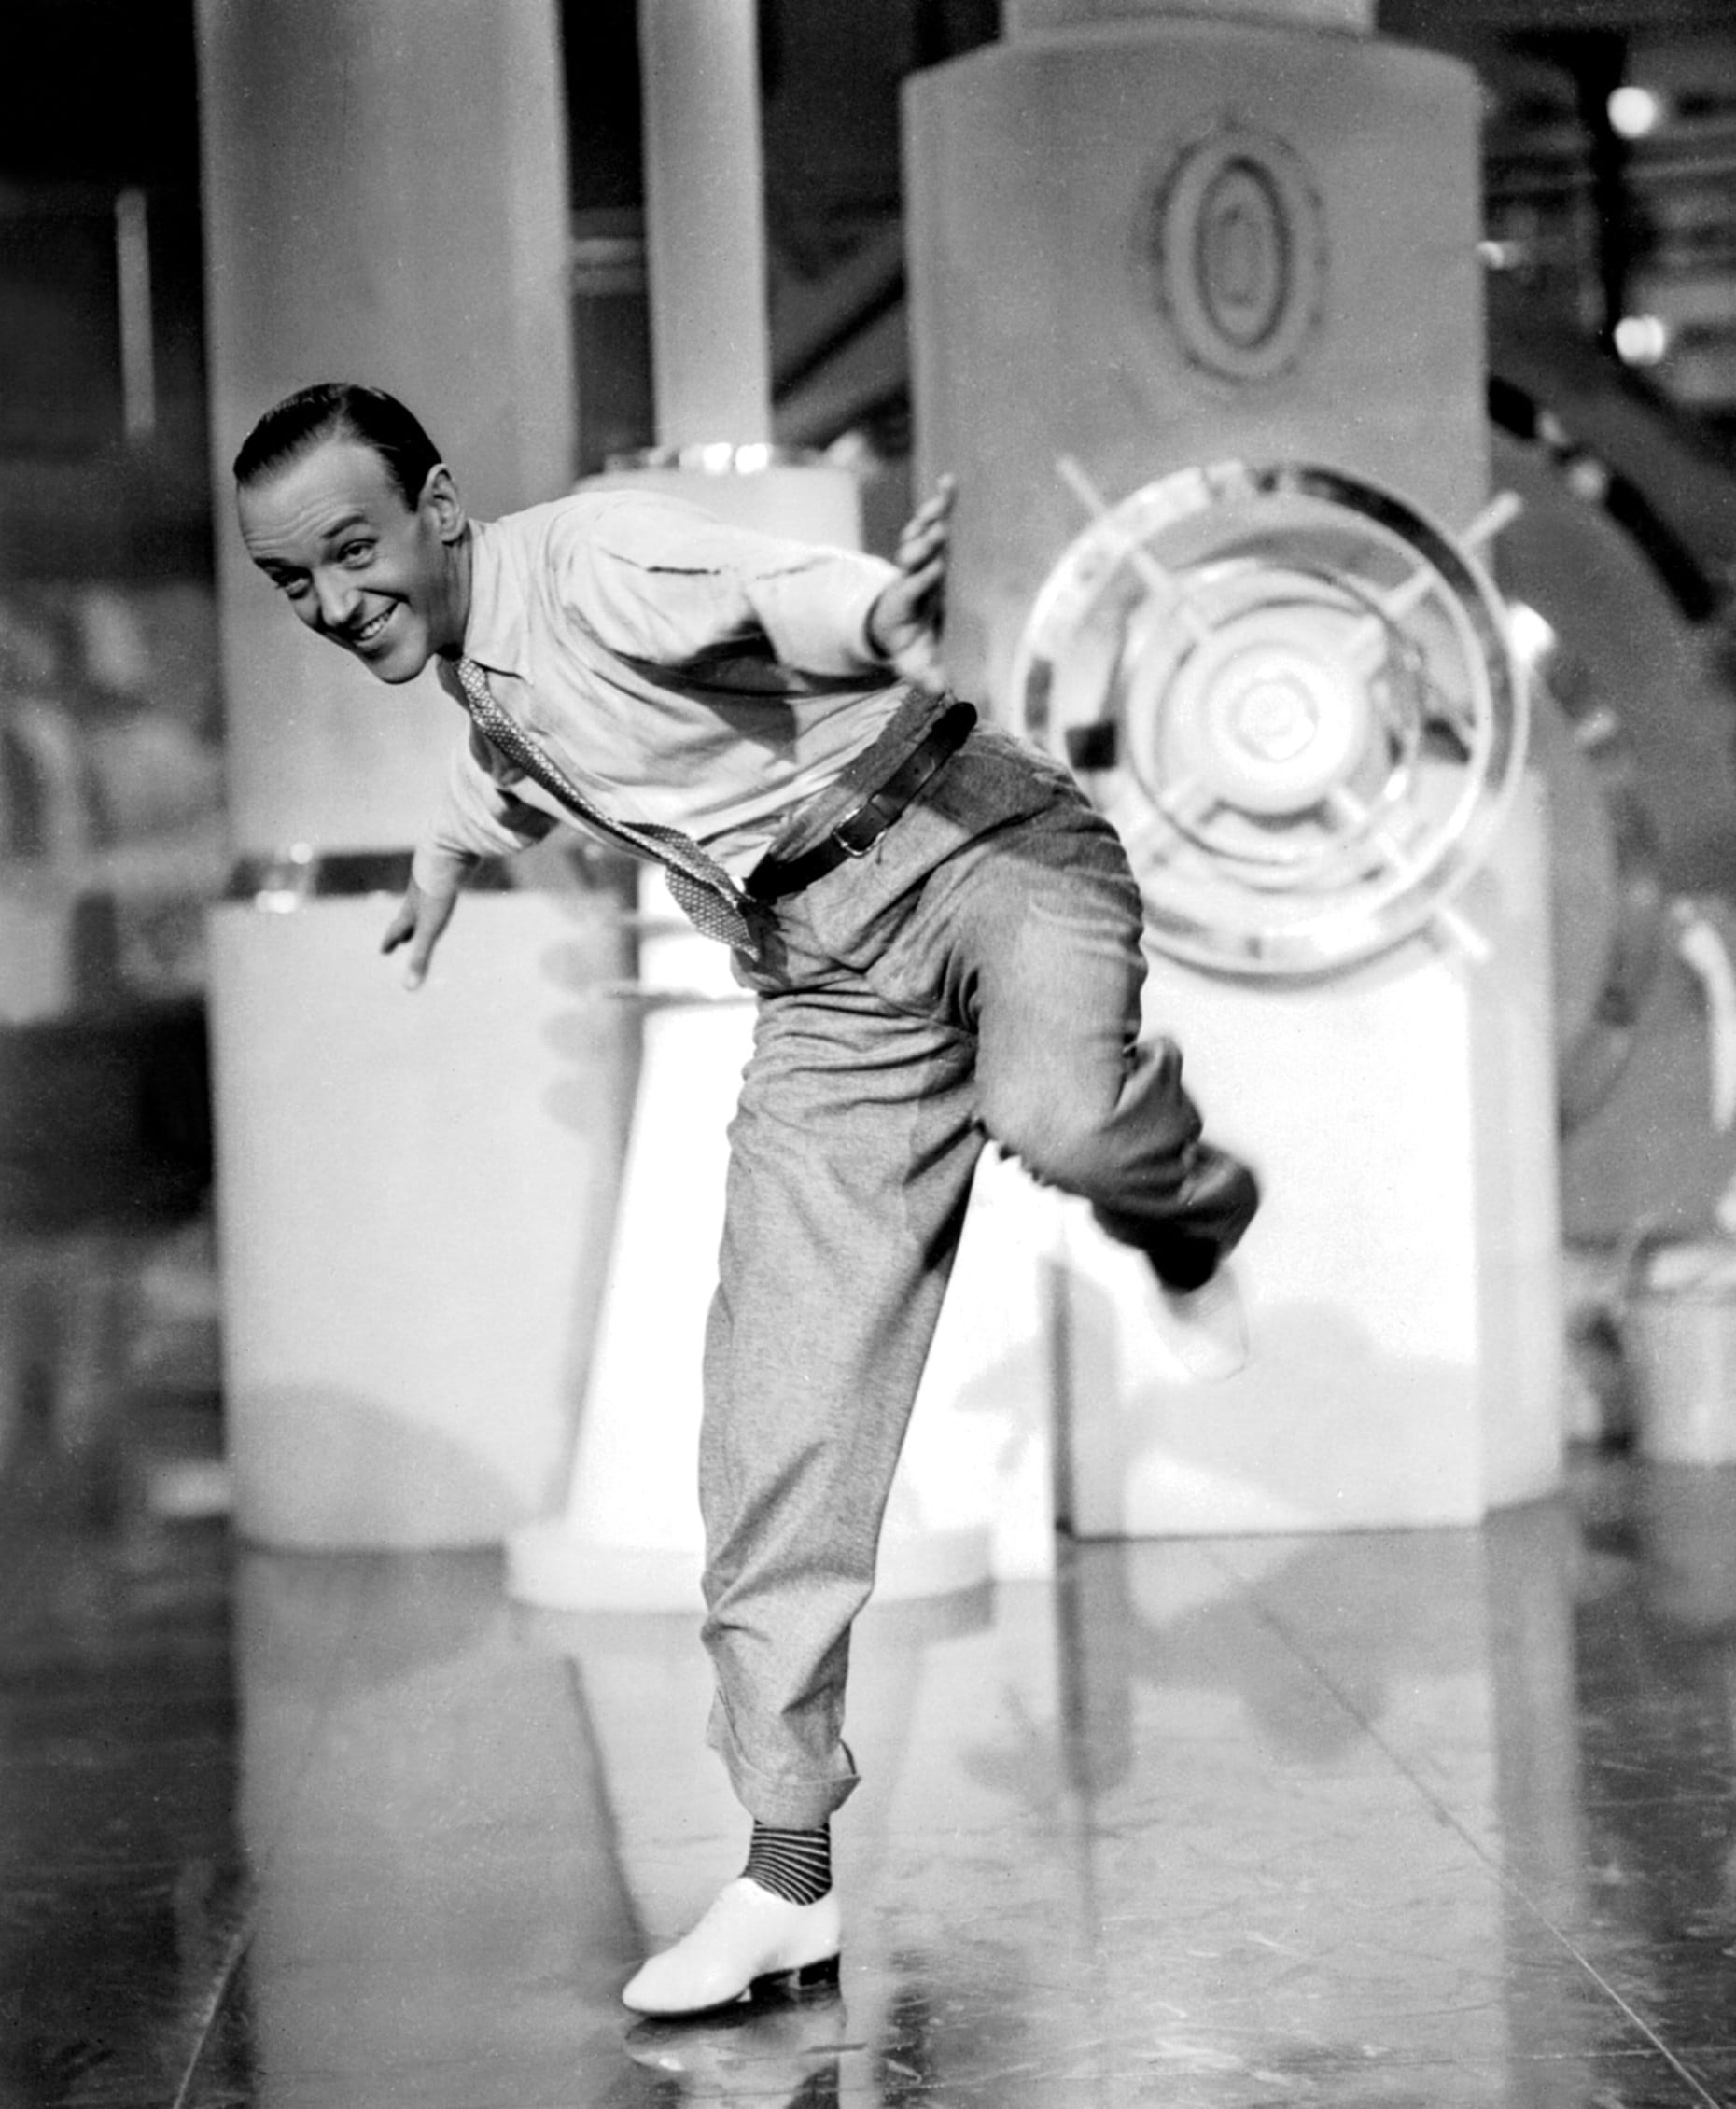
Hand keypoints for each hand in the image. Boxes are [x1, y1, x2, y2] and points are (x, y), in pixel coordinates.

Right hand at [380, 878, 460, 989]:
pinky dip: (442, 889)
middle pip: (410, 916)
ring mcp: (433, 881)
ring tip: (425, 913)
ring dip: (423, 909)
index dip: (391, 941)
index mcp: (412, 910)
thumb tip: (408, 989)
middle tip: (404, 938)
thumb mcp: (431, 929)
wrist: (447, 850)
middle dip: (406, 930)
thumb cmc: (437, 892)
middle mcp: (419, 895)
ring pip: (425, 898)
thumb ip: (420, 958)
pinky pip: (443, 881)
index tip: (383, 952)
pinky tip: (450, 887)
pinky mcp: (449, 869)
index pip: (398, 930)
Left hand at [867, 474, 954, 691]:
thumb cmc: (909, 643)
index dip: (919, 580)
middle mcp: (910, 577)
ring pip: (919, 534)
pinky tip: (951, 479)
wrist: (893, 623)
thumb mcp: (914, 661)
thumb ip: (924, 674)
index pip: (912, 589)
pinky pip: (932, 520)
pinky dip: (941, 501)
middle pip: (913, 557)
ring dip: (929, 518)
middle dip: (922, 544)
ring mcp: (916, 558)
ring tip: (941, 503)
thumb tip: (938, 691)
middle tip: (934, 534)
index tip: (930, 570)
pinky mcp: (926, 545)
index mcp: (907, 604)